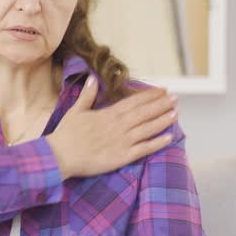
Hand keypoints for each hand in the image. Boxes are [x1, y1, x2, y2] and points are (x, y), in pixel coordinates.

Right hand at [45, 77, 177, 178]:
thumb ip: (87, 95)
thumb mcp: (76, 111)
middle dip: (161, 105)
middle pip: (144, 113)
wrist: (60, 156)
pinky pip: (143, 149)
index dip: (150, 96)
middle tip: (175, 99)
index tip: (162, 90)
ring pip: (147, 129)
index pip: (134, 102)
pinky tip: (169, 138)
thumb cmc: (66, 134)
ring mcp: (122, 141)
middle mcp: (119, 126)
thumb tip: (92, 77)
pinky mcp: (122, 157)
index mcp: (108, 114)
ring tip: (175, 114)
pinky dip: (157, 143)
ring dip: (162, 121)